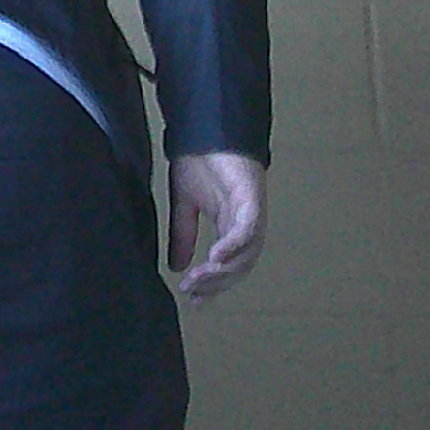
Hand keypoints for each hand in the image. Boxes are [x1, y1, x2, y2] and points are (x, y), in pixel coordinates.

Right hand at [167, 153, 265, 300]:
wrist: (205, 128)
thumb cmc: (198, 159)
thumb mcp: (183, 204)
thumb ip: (183, 234)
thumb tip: (177, 266)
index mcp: (230, 226)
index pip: (226, 266)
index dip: (213, 287)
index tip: (195, 302)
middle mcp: (245, 225)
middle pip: (239, 267)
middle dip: (216, 283)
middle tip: (192, 291)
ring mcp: (251, 213)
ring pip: (246, 256)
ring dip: (223, 271)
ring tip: (199, 278)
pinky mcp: (252, 199)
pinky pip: (248, 230)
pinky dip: (233, 246)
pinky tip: (215, 257)